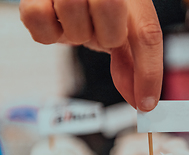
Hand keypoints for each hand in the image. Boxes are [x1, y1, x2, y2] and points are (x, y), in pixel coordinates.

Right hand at [19, 0, 162, 111]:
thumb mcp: (122, 35)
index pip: (148, 34)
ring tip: (80, 25)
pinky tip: (57, 24)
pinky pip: (39, 23)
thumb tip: (141, 102)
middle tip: (101, 33)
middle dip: (107, 36)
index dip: (149, 73)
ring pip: (73, 16)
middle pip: (110, 18)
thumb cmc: (100, 16)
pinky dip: (49, 34)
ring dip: (78, 34)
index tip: (146, 105)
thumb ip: (133, 66)